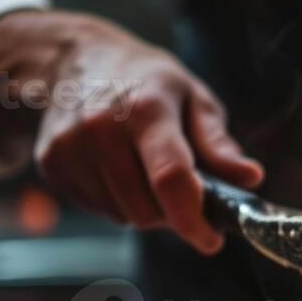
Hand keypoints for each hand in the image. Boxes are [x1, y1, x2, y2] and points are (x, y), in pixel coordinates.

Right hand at [0, 10, 262, 253]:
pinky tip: (115, 169)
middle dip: (171, 212)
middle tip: (179, 189)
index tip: (211, 240)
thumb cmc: (145, 81)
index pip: (171, 178)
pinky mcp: (51, 162)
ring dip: (142, 208)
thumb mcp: (193, 98)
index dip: (193, 220)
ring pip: (121, 215)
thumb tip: (250, 177)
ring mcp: (70, 146)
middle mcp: (102, 127)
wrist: (75, 60)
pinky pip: (96, 209)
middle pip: (145, 209)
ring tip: (143, 169)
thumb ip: (219, 144)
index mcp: (147, 109)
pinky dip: (114, 201)